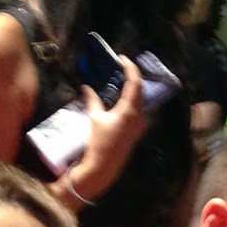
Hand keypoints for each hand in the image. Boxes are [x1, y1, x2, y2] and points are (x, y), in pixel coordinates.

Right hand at [73, 55, 147, 202]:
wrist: (103, 167)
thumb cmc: (99, 143)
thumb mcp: (95, 119)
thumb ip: (92, 101)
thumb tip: (86, 88)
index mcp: (129, 110)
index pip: (134, 83)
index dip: (130, 68)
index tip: (123, 58)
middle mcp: (138, 116)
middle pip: (140, 90)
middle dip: (132, 77)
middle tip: (123, 67)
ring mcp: (139, 125)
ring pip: (140, 101)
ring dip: (133, 89)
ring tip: (122, 81)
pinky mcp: (136, 132)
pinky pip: (138, 110)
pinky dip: (132, 101)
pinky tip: (123, 99)